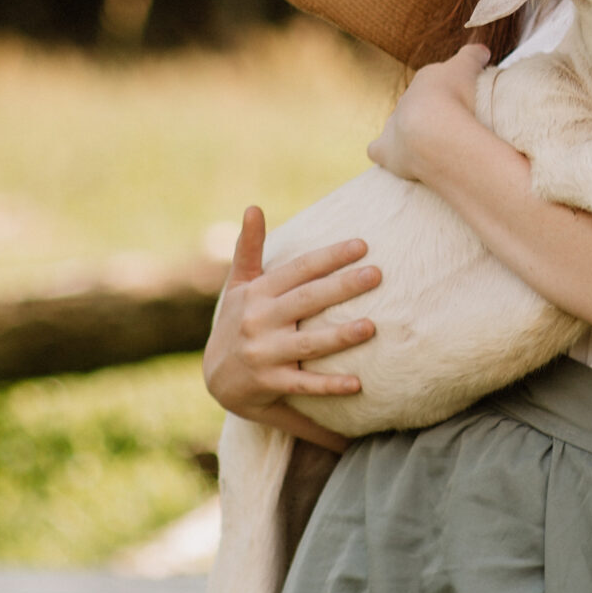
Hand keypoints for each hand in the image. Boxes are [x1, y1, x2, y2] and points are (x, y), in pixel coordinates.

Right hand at [203, 207, 379, 451]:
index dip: (329, 257)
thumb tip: (253, 206)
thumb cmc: (237, 322)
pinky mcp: (270, 384)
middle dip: (342, 287)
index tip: (362, 245)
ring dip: (339, 336)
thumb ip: (249, 248)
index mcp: (257, 293)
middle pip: (307, 300)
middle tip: (376, 274)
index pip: (299, 270)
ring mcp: (265, 353)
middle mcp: (259, 320)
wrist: (216, 378)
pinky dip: (330, 386)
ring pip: (308, 343)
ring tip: (371, 327)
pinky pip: (304, 385)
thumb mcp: (238, 285)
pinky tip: (357, 384)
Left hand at [369, 44, 489, 183]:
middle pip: (418, 104)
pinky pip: (378, 151)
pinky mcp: (387, 152)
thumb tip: (482, 51)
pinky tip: (399, 161)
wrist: (435, 132)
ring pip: (397, 125)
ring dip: (410, 133)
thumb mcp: (467, 66)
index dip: (451, 91)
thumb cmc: (454, 97)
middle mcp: (406, 101)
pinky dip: (385, 154)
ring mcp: (393, 127)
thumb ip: (473, 55)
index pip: (437, 82)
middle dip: (432, 113)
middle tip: (454, 127)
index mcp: (426, 80)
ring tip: (434, 147)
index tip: (465, 102)